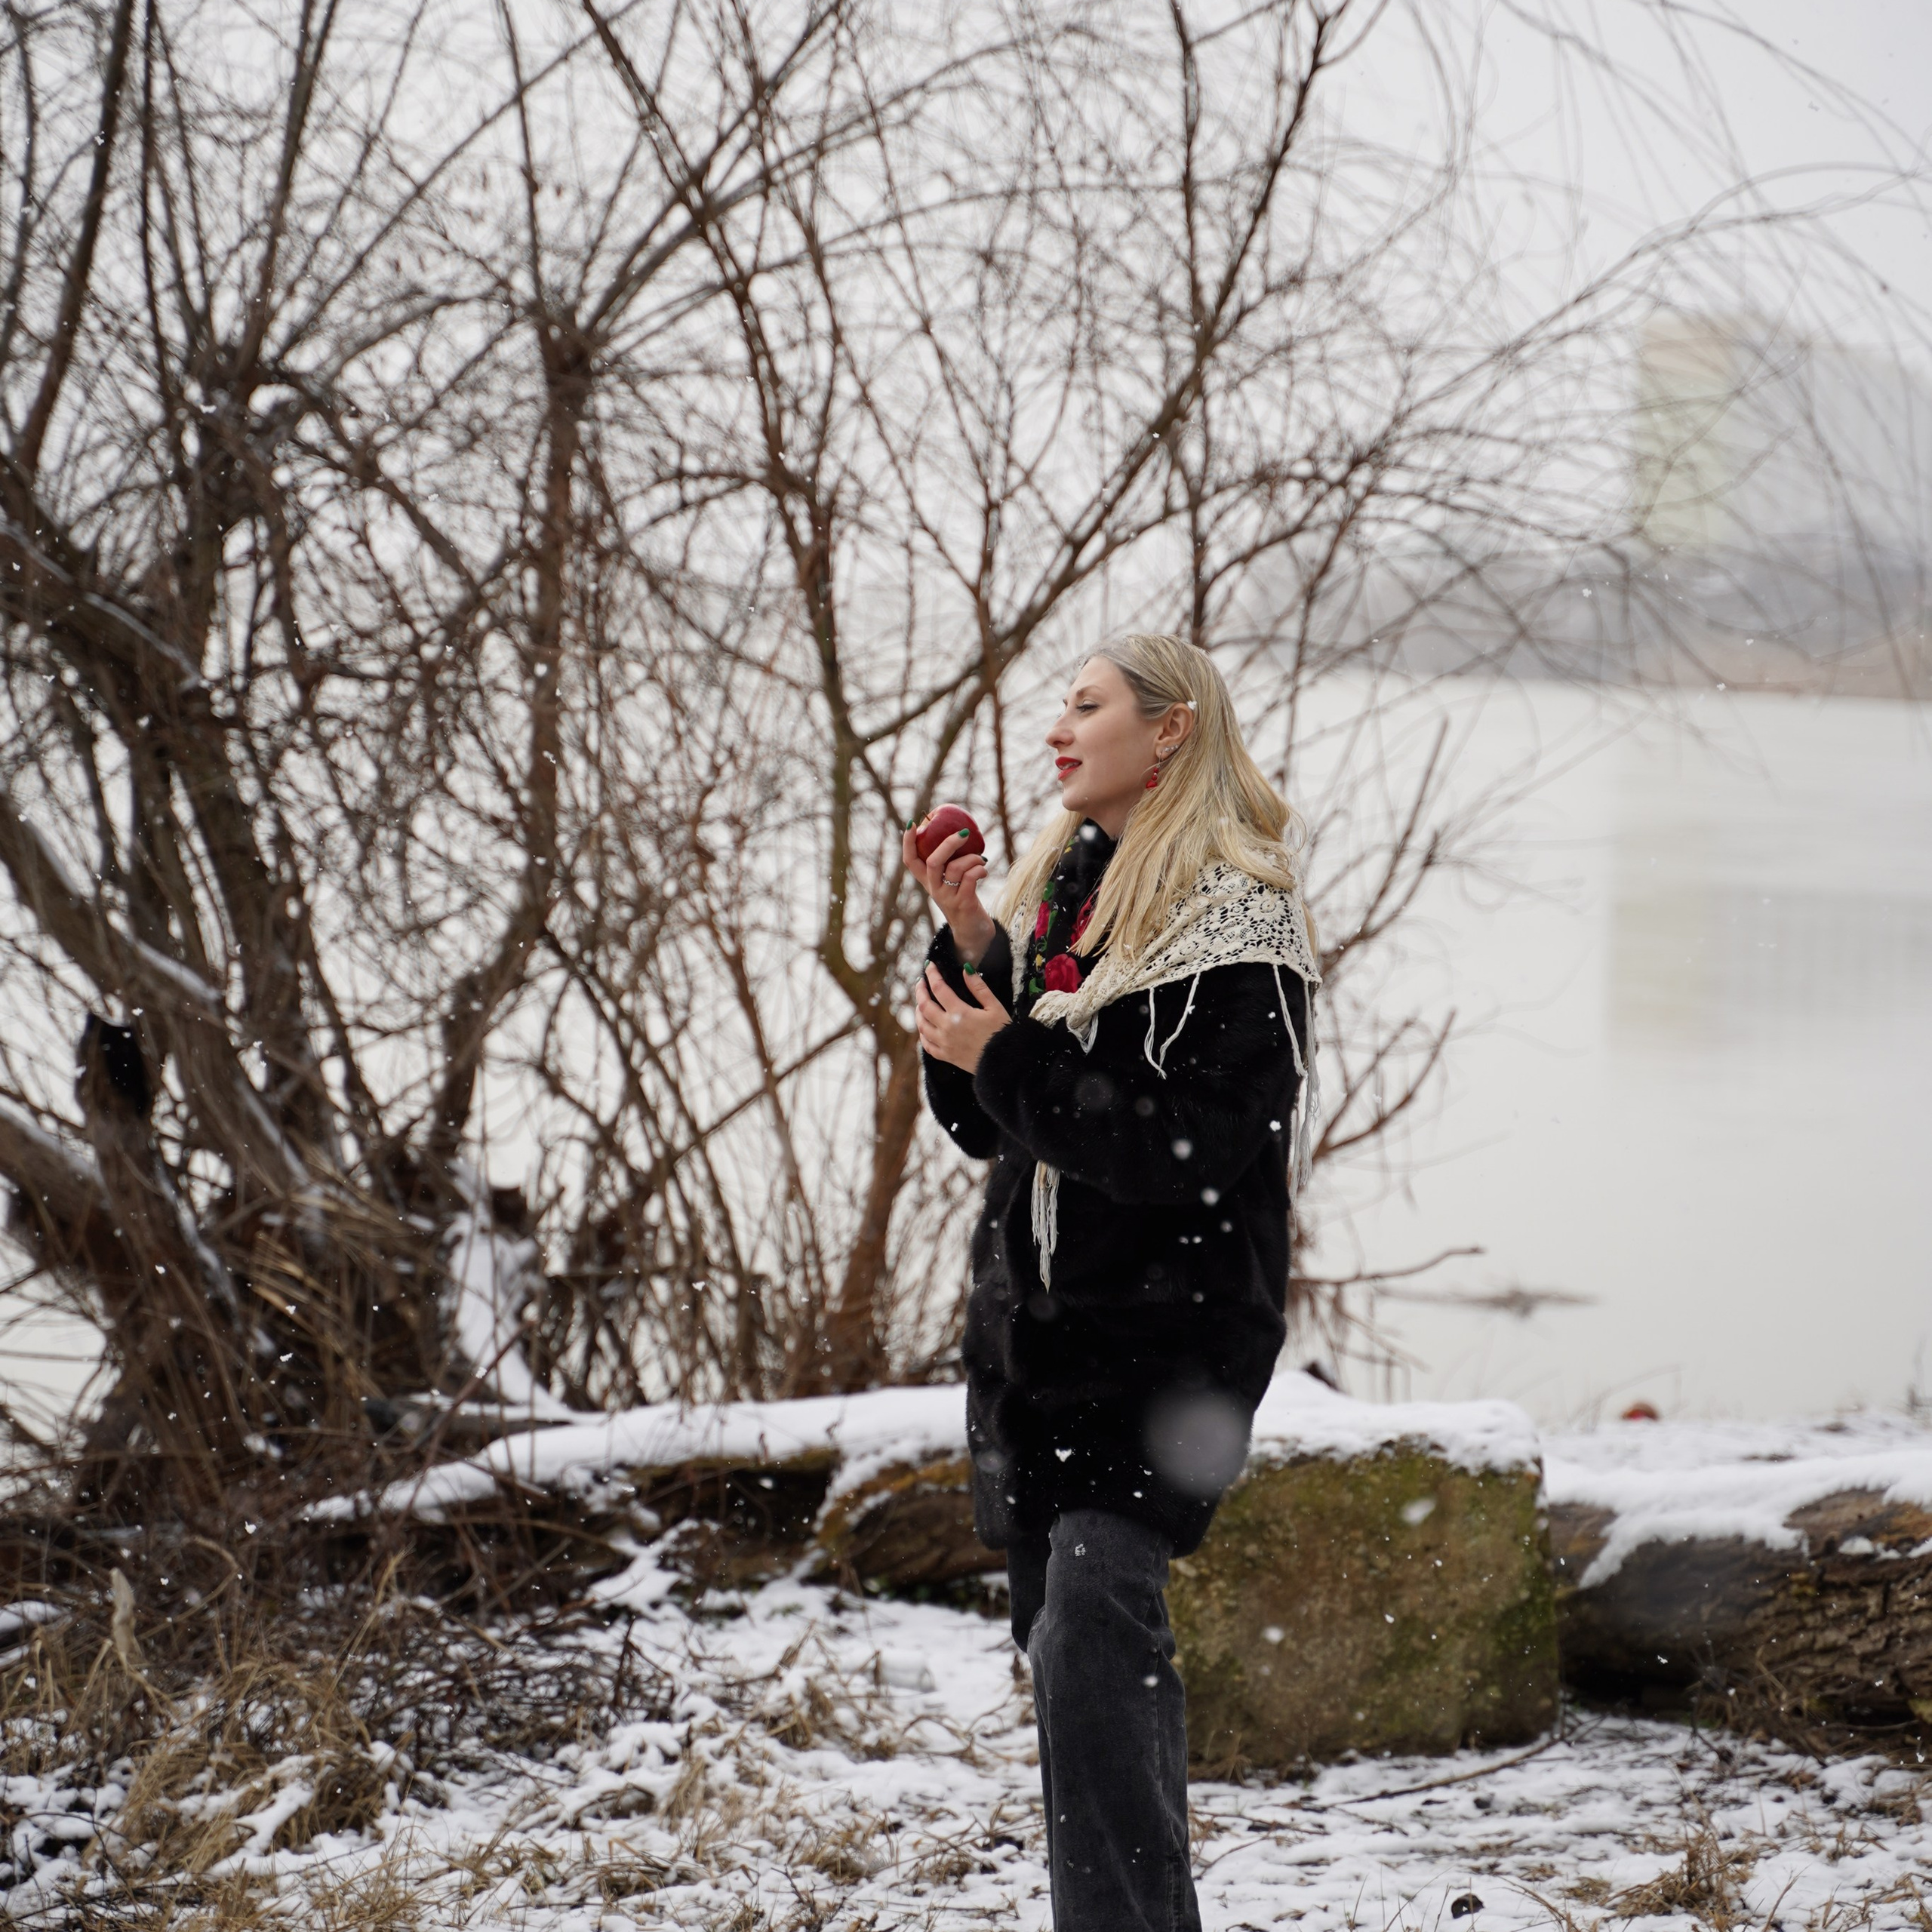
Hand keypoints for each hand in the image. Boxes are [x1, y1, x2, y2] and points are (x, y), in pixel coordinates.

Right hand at [902, 825, 994, 965]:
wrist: (972, 931)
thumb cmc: (962, 898)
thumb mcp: (951, 881)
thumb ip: (951, 861)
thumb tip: (961, 831)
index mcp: (927, 881)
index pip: (910, 861)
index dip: (908, 842)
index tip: (912, 824)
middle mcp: (934, 889)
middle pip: (933, 861)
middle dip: (948, 844)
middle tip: (963, 833)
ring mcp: (947, 897)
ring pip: (955, 868)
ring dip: (972, 858)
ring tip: (981, 859)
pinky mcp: (963, 903)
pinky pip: (970, 878)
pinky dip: (979, 870)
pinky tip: (983, 871)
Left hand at [916, 961, 1009, 1072]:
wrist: (1004, 1062)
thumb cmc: (1002, 1033)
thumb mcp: (994, 1007)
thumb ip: (979, 987)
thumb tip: (966, 969)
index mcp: (959, 1013)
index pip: (939, 988)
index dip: (932, 975)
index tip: (929, 966)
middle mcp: (947, 1028)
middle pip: (924, 1005)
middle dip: (920, 990)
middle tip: (921, 982)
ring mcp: (944, 1043)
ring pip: (922, 1025)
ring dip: (918, 1011)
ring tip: (920, 1002)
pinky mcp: (946, 1056)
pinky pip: (927, 1045)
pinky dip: (922, 1034)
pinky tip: (925, 1027)